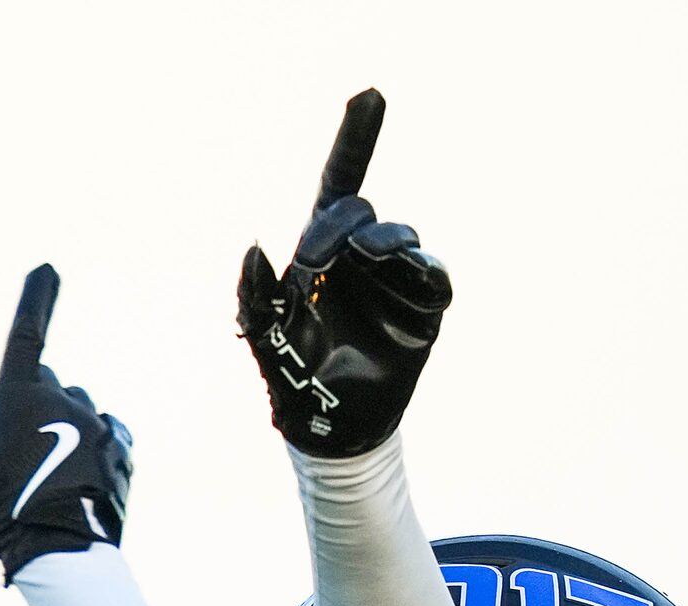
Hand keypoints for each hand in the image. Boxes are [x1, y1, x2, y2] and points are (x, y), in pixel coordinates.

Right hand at [0, 264, 133, 579]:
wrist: (61, 554)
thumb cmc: (2, 513)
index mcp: (20, 397)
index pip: (27, 336)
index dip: (36, 300)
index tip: (47, 269)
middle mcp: (63, 398)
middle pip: (47, 383)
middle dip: (35, 405)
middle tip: (23, 456)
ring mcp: (97, 421)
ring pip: (78, 411)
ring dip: (65, 431)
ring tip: (53, 481)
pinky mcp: (122, 446)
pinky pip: (106, 434)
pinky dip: (94, 450)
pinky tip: (81, 484)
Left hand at [236, 90, 451, 458]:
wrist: (331, 429)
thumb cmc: (292, 379)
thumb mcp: (263, 339)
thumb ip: (254, 297)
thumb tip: (254, 246)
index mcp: (320, 253)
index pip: (338, 185)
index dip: (354, 139)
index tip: (369, 93)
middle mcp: (359, 258)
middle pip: (359, 211)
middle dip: (339, 224)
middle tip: (315, 258)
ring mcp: (395, 282)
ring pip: (401, 239)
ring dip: (383, 243)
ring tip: (364, 259)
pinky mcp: (424, 311)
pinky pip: (434, 278)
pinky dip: (422, 272)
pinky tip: (408, 276)